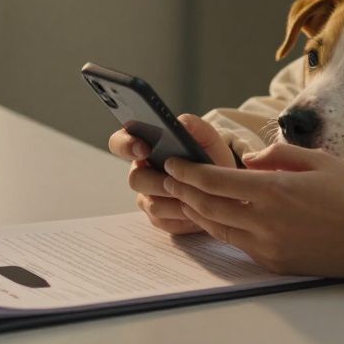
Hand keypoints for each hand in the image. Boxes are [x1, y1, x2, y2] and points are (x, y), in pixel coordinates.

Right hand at [107, 114, 236, 234]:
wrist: (223, 185)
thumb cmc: (209, 157)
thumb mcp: (208, 138)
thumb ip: (195, 126)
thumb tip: (181, 122)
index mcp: (144, 146)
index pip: (119, 142)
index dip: (126, 145)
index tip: (144, 148)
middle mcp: (141, 172)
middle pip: (135, 179)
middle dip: (158, 181)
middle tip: (178, 180)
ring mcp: (147, 196)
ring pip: (151, 204)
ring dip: (175, 200)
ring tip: (197, 195)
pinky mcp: (158, 218)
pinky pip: (164, 221)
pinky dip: (183, 217)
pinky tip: (198, 210)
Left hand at [162, 143, 343, 277]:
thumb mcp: (318, 161)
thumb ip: (279, 155)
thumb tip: (250, 161)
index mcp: (275, 190)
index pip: (216, 180)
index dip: (189, 172)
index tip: (173, 162)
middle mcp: (265, 220)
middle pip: (208, 205)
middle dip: (182, 190)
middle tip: (167, 177)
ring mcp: (267, 245)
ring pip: (216, 227)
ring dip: (195, 210)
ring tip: (182, 196)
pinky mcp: (273, 262)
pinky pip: (236, 243)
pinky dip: (219, 227)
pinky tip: (213, 216)